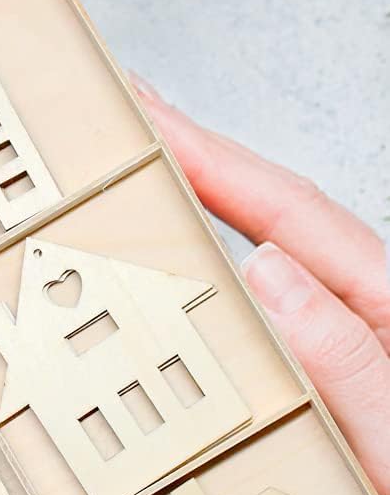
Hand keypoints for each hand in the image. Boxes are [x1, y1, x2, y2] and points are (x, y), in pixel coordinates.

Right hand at [134, 77, 389, 494]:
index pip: (287, 211)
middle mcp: (369, 316)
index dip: (210, 154)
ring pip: (266, 255)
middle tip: (128, 114)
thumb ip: (352, 362)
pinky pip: (256, 309)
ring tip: (142, 171)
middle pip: (274, 214)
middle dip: (199, 157)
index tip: (145, 110)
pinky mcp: (325, 384)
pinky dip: (208, 272)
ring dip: (204, 206)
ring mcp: (346, 346)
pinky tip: (178, 272)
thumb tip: (271, 268)